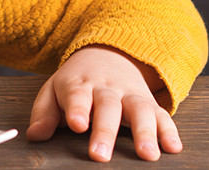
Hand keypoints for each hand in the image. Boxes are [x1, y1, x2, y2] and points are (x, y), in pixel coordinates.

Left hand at [25, 45, 181, 161]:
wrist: (108, 54)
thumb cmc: (76, 82)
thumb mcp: (54, 90)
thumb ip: (44, 113)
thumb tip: (34, 135)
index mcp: (79, 84)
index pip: (77, 94)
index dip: (77, 108)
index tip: (76, 124)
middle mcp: (107, 89)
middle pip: (107, 107)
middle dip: (105, 131)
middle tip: (100, 154)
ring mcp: (130, 95)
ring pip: (139, 110)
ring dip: (144, 132)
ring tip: (147, 155)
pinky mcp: (150, 103)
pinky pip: (162, 115)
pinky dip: (169, 131)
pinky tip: (173, 148)